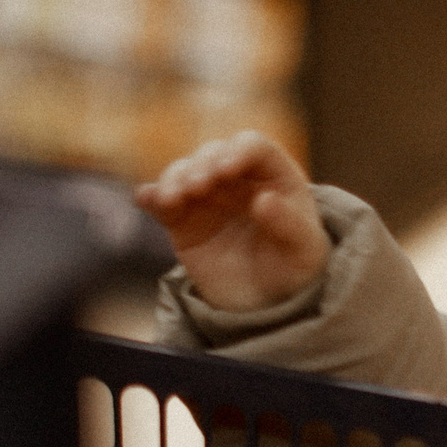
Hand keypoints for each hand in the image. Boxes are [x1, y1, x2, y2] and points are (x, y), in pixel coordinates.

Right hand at [135, 132, 329, 312]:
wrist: (266, 300)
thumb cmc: (293, 265)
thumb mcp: (301, 249)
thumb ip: (287, 223)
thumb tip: (264, 200)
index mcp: (272, 173)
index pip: (252, 146)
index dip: (238, 151)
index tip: (226, 170)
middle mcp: (235, 177)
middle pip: (212, 154)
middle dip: (202, 166)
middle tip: (198, 187)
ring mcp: (206, 195)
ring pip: (183, 172)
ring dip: (175, 179)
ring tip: (173, 199)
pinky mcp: (180, 218)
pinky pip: (161, 202)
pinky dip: (151, 197)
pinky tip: (145, 199)